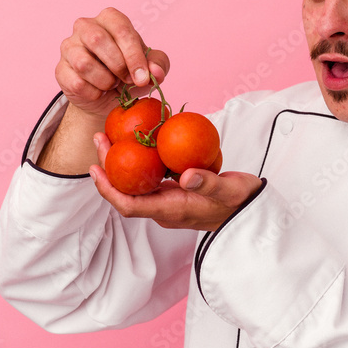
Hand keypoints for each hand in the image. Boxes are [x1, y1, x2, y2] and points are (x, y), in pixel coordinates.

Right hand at [55, 7, 169, 118]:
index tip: (142, 78)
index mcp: (110, 19)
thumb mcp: (150, 68)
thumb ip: (159, 65)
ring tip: (111, 84)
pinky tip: (98, 91)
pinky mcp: (60, 69)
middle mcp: (85, 26)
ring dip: (104, 80)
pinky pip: (75, 82)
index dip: (133, 56)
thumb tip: (156, 72)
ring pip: (83, 63)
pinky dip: (93, 92)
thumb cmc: (129, 73)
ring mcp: (69, 46)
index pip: (121, 29)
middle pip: (97, 39)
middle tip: (127, 80)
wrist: (108, 98)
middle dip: (118, 65)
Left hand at [89, 132, 262, 230]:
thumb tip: (185, 176)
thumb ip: (209, 183)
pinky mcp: (176, 192)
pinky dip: (141, 161)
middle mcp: (165, 208)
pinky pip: (151, 178)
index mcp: (172, 210)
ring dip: (122, 163)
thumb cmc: (242, 202)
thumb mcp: (230, 190)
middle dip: (109, 168)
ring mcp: (169, 201)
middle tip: (100, 139)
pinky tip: (142, 142)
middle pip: (127, 192)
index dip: (109, 190)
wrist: (252, 209)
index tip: (95, 170)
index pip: (130, 206)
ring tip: (113, 137)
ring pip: (137, 184)